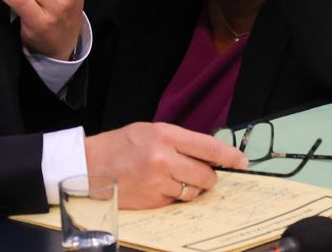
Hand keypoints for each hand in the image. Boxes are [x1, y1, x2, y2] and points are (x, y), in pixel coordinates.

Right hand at [83, 122, 249, 208]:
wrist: (90, 164)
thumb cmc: (120, 145)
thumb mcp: (150, 131)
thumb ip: (179, 141)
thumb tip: (209, 155)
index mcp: (165, 135)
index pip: (208, 147)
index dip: (229, 156)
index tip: (241, 161)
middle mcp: (163, 158)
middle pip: (206, 175)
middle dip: (208, 177)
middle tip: (200, 174)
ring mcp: (157, 182)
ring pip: (193, 191)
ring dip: (191, 188)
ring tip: (173, 178)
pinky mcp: (152, 201)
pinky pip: (176, 201)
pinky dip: (173, 196)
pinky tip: (158, 187)